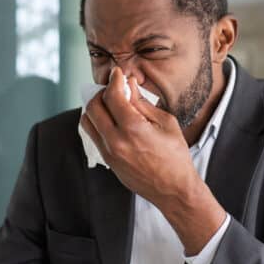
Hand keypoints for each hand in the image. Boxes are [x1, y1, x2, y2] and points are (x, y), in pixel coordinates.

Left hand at [80, 66, 196, 205]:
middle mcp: (116, 141)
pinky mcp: (107, 160)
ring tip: (111, 103)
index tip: (117, 73)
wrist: (173, 190)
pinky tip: (111, 119)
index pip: (113, 96)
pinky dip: (97, 122)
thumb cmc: (176, 157)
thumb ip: (143, 103)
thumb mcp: (166, 123)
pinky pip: (93, 135)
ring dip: (95, 107)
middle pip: (93, 106)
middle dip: (102, 92)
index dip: (114, 80)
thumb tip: (130, 85)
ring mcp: (108, 153)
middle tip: (114, 87)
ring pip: (87, 121)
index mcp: (133, 129)